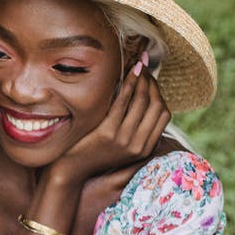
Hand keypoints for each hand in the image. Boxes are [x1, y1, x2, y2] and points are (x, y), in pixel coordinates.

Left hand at [47, 56, 171, 183]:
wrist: (71, 170)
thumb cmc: (95, 151)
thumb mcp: (121, 144)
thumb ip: (135, 128)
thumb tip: (146, 97)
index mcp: (145, 148)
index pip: (164, 114)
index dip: (159, 93)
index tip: (151, 79)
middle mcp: (138, 145)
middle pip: (156, 105)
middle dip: (152, 82)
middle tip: (144, 67)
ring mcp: (123, 140)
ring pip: (141, 101)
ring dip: (141, 79)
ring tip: (136, 65)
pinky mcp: (108, 133)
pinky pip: (122, 102)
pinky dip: (128, 83)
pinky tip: (127, 71)